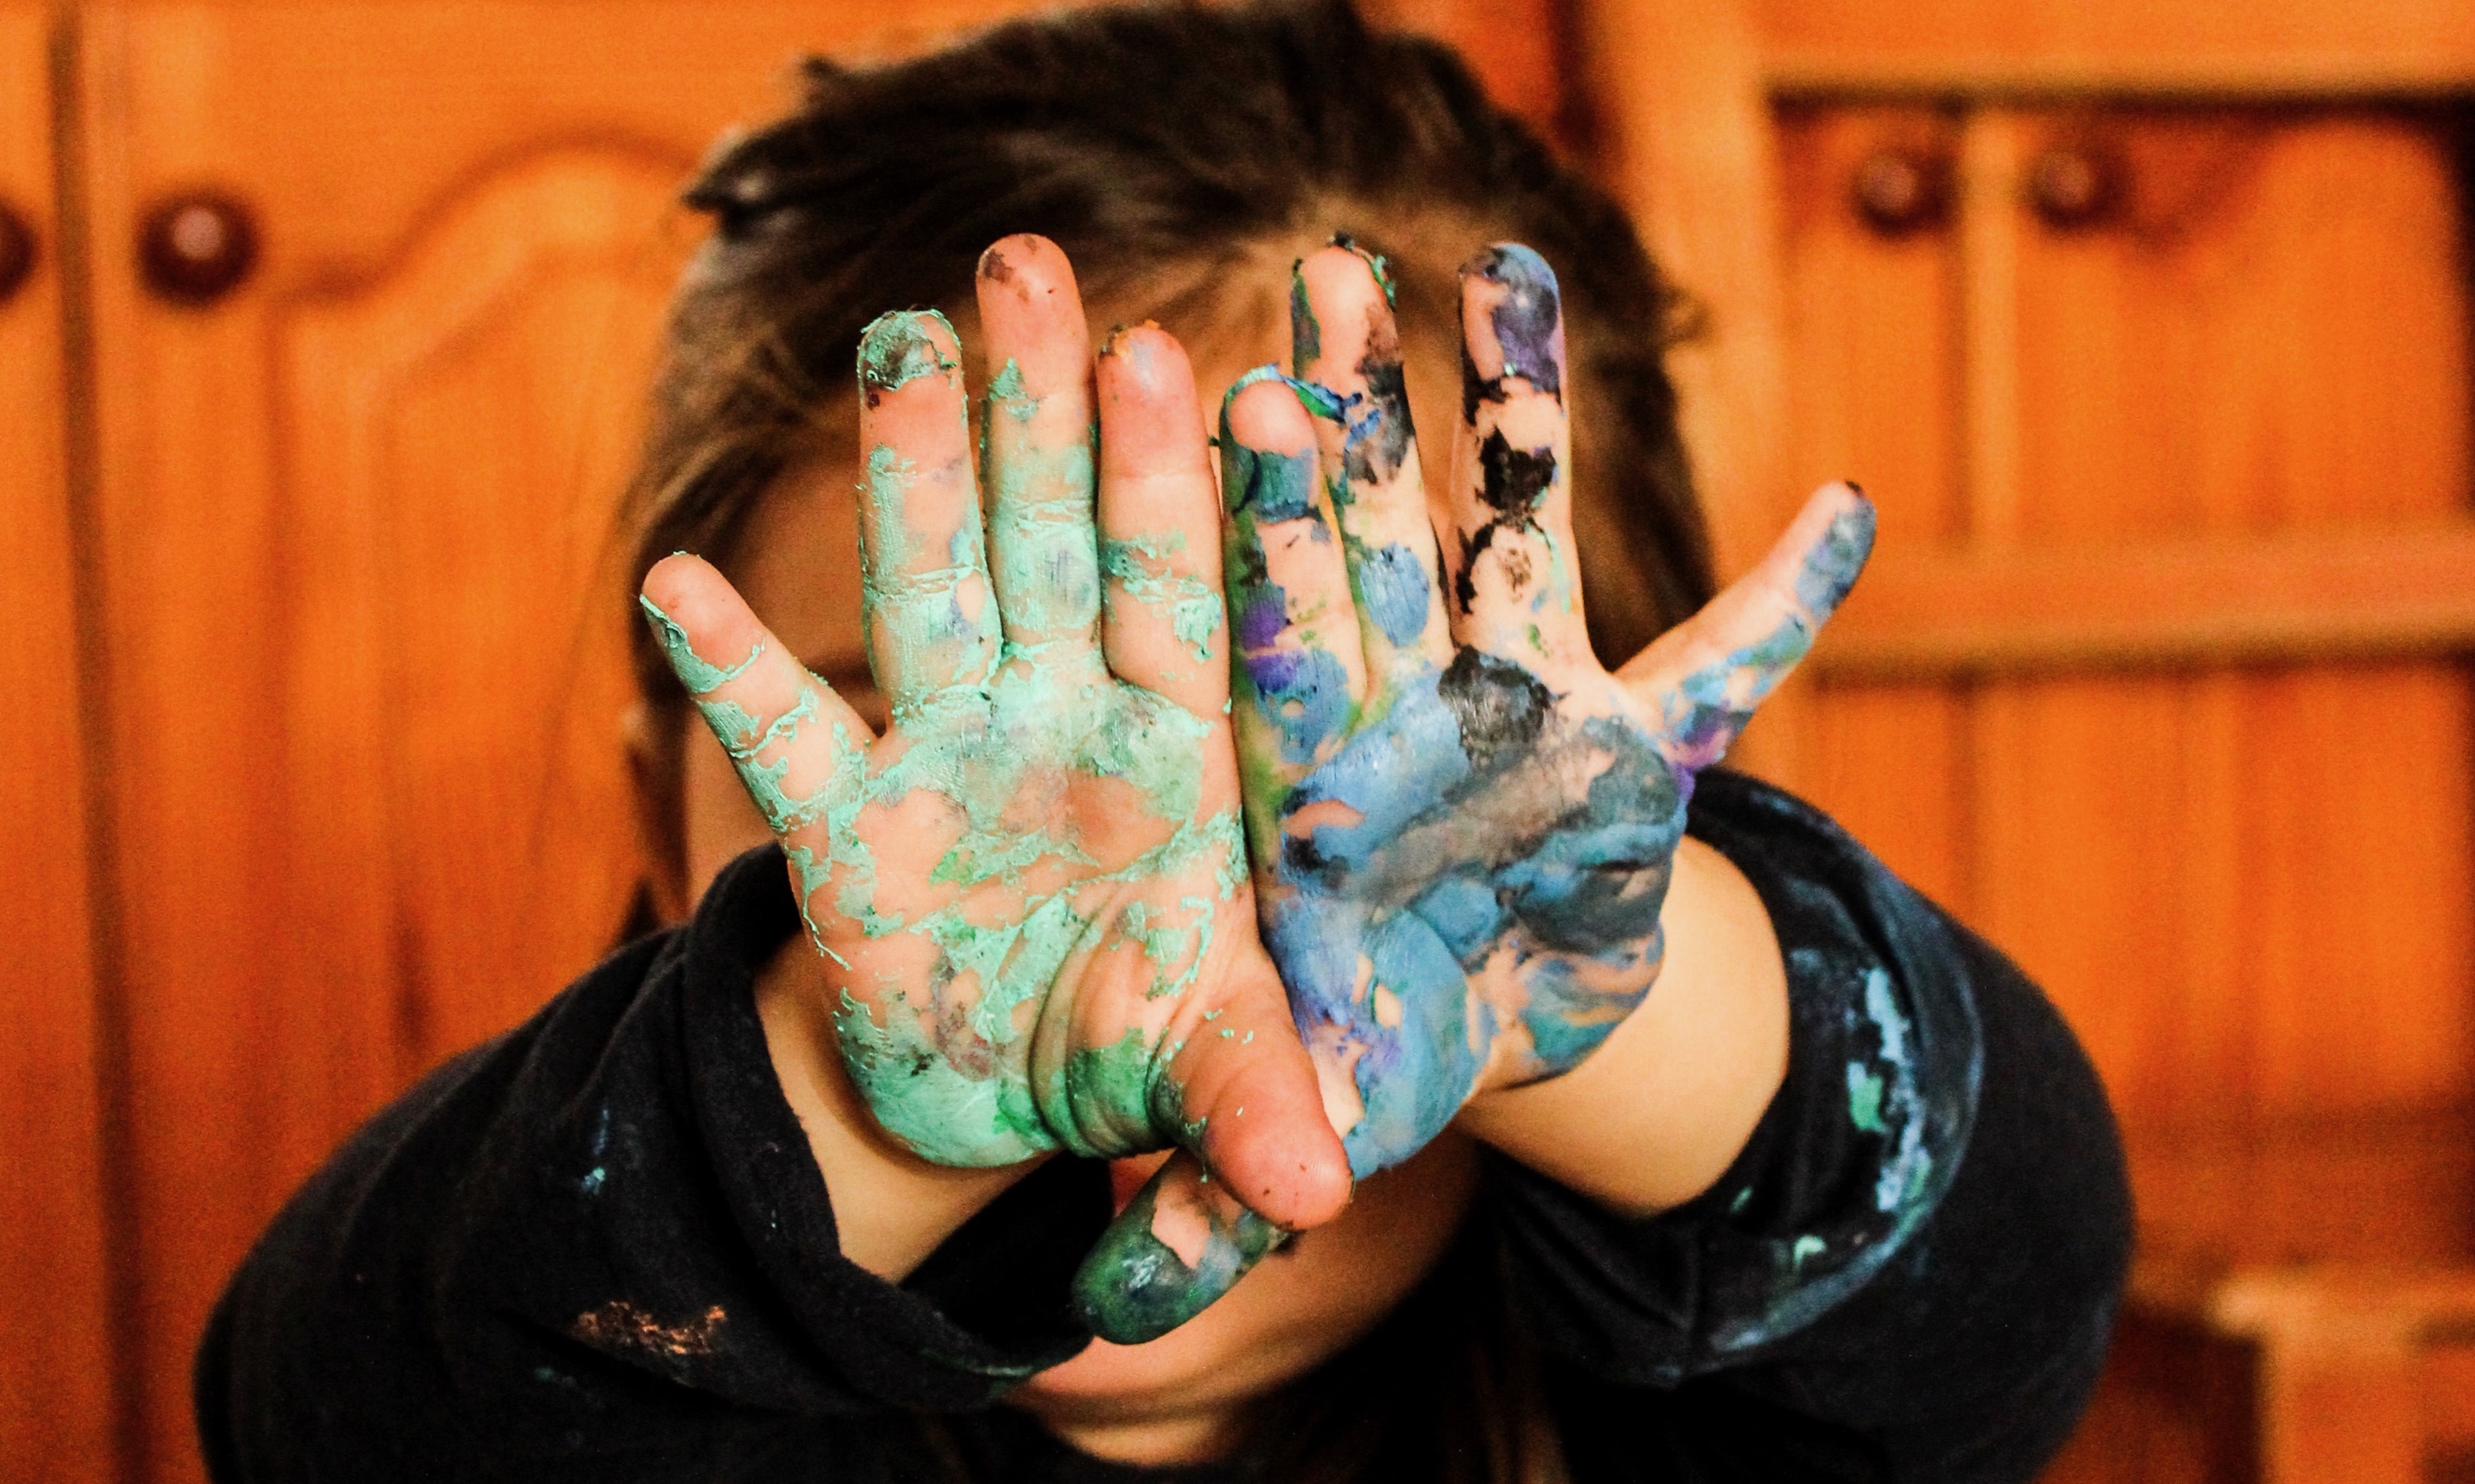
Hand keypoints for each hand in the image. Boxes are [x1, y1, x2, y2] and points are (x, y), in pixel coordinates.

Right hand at [639, 236, 1347, 1326]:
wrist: (1022, 1095)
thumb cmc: (1144, 1042)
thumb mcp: (1210, 1071)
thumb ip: (1254, 1103)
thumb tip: (1318, 1199)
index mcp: (1182, 754)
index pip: (1193, 603)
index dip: (1199, 496)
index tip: (1219, 373)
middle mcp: (1065, 724)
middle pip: (1059, 545)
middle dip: (1047, 414)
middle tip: (1033, 264)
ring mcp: (951, 760)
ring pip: (932, 592)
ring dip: (911, 472)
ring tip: (897, 339)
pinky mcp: (847, 830)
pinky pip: (786, 739)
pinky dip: (735, 671)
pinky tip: (674, 585)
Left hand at [1154, 241, 1870, 1298]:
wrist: (1502, 1006)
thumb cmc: (1385, 1034)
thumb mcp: (1312, 1104)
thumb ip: (1218, 1175)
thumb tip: (1107, 1316)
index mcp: (1322, 780)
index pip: (1275, 645)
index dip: (1257, 536)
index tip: (1224, 407)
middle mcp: (1415, 711)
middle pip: (1374, 546)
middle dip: (1358, 417)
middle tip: (1329, 272)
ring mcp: (1529, 704)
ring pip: (1521, 537)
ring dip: (1524, 413)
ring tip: (1516, 271)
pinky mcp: (1643, 732)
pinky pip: (1728, 660)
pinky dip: (1791, 602)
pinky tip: (1855, 516)